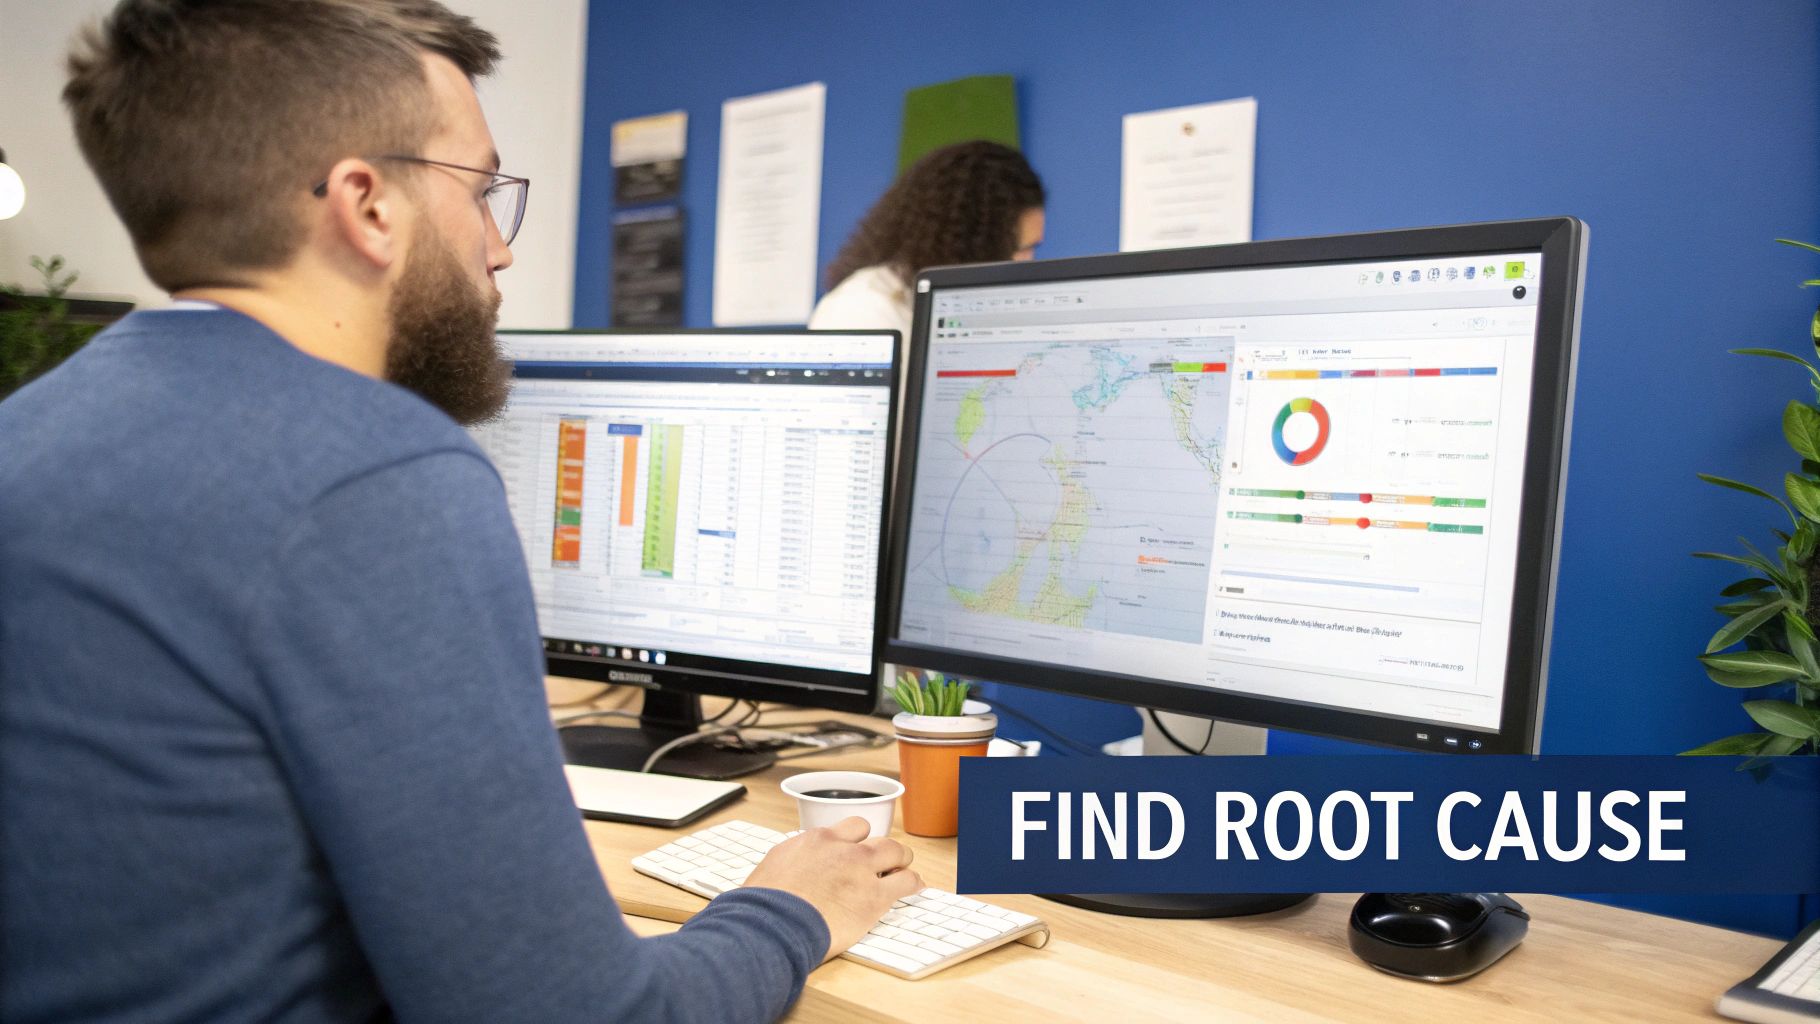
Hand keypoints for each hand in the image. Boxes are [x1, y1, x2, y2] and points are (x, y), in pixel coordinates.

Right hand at [743, 816, 922, 959]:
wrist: (774, 923)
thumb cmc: (765, 903)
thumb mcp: (773, 867)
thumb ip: (793, 860)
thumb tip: (793, 867)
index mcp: (817, 840)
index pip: (851, 827)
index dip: (858, 840)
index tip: (858, 850)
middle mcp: (843, 849)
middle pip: (877, 838)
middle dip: (883, 850)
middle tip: (885, 862)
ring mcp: (862, 870)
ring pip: (897, 852)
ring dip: (902, 861)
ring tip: (904, 870)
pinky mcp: (875, 897)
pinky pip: (907, 881)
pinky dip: (913, 882)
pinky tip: (916, 886)